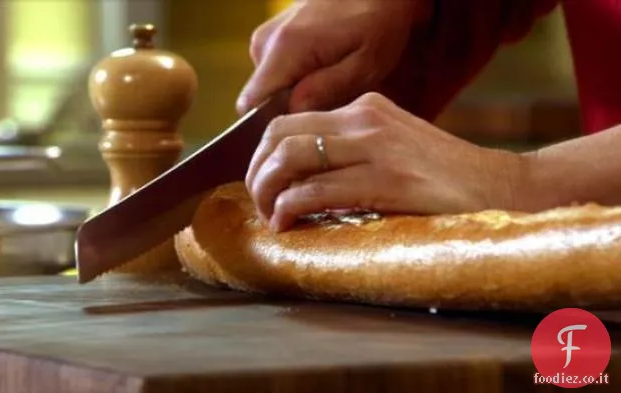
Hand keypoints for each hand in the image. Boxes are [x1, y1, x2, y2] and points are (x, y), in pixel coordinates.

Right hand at [236, 0, 431, 114]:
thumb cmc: (377, 22)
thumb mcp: (364, 64)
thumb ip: (326, 90)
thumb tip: (292, 113)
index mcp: (284, 49)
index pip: (252, 105)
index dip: (271, 127)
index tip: (298, 136)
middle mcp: (265, 42)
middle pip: (261, 100)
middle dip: (290, 112)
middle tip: (328, 111)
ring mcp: (266, 37)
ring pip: (270, 88)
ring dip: (296, 96)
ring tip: (331, 88)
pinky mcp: (273, 36)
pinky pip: (276, 72)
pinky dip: (297, 80)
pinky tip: (324, 74)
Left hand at [246, 93, 525, 231]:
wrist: (501, 186)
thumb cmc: (446, 176)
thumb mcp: (394, 147)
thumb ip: (353, 151)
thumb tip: (303, 177)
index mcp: (366, 108)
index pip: (289, 121)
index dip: (263, 154)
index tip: (262, 183)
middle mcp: (366, 119)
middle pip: (279, 135)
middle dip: (258, 171)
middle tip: (259, 201)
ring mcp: (375, 147)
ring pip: (291, 159)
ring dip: (267, 191)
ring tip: (270, 216)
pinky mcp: (386, 181)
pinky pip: (316, 189)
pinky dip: (290, 207)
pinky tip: (288, 224)